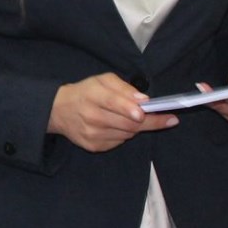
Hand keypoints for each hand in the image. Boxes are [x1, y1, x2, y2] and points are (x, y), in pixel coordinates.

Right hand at [48, 73, 177, 152]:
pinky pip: (119, 142)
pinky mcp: (93, 147)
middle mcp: (90, 116)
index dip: (129, 107)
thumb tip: (143, 100)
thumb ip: (123, 87)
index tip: (146, 111)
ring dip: (136, 127)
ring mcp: (91, 134)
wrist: (58, 111)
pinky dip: (124, 134)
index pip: (112, 102)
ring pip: (127, 134)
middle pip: (126, 123)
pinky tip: (117, 127)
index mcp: (92, 95)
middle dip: (150, 121)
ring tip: (134, 118)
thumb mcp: (102, 80)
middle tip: (168, 119)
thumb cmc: (85, 92)